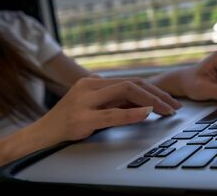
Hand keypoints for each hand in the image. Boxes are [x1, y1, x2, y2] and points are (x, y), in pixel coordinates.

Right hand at [34, 77, 181, 142]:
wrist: (41, 134)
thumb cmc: (71, 121)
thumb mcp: (95, 106)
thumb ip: (117, 102)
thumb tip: (146, 102)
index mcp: (94, 82)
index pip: (132, 81)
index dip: (154, 90)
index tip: (170, 101)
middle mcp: (90, 86)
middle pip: (133, 83)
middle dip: (158, 95)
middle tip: (174, 106)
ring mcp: (85, 100)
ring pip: (126, 91)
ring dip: (151, 101)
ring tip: (167, 110)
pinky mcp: (82, 118)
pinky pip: (112, 113)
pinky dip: (132, 113)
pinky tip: (146, 114)